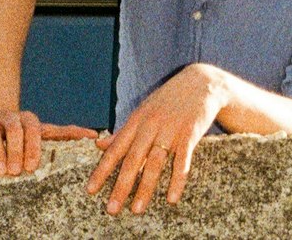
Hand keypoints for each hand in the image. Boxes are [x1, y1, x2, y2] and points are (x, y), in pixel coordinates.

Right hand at [0, 109, 98, 177]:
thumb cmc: (21, 131)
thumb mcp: (42, 131)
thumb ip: (64, 134)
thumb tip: (95, 135)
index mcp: (27, 119)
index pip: (33, 129)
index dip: (33, 147)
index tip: (32, 167)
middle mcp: (8, 118)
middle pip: (14, 129)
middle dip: (15, 150)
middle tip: (16, 172)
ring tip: (1, 172)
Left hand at [85, 63, 230, 214]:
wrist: (200, 82)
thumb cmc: (168, 100)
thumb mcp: (143, 111)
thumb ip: (123, 131)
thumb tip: (99, 144)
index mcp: (137, 121)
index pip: (115, 149)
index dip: (102, 170)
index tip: (91, 190)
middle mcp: (150, 126)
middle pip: (133, 160)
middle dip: (121, 186)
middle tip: (112, 209)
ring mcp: (170, 130)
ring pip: (155, 163)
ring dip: (145, 188)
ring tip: (137, 209)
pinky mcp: (189, 134)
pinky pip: (182, 161)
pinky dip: (177, 180)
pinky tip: (172, 199)